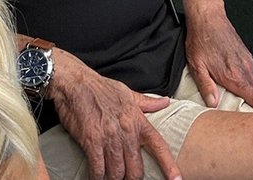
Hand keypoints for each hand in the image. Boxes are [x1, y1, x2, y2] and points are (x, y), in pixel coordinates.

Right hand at [48, 50, 181, 179]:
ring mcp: (109, 137)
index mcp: (137, 120)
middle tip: (126, 178)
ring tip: (110, 177)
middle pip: (136, 168)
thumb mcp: (128, 93)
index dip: (169, 165)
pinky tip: (96, 177)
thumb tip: (166, 102)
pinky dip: (97, 176)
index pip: (158, 145)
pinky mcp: (92, 141)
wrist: (75, 82)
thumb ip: (147, 103)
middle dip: (132, 178)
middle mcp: (126, 130)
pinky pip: (98, 168)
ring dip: (113, 179)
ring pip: (117, 172)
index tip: (176, 179)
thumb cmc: (101, 88)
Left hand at [183, 5, 252, 111]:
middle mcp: (244, 68)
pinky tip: (237, 88)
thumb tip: (212, 104)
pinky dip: (248, 85)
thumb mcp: (196, 66)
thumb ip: (206, 87)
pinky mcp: (245, 55)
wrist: (208, 16)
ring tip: (244, 108)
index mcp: (234, 74)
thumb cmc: (201, 38)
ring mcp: (246, 61)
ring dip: (252, 97)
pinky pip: (250, 75)